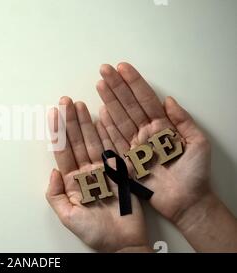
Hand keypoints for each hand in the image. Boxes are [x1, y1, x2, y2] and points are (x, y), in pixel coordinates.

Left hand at [46, 97, 150, 251]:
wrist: (124, 243)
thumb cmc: (96, 234)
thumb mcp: (68, 217)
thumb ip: (55, 196)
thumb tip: (53, 172)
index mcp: (72, 182)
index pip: (63, 152)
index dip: (58, 133)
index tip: (53, 113)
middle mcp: (86, 173)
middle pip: (77, 142)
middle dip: (70, 121)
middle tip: (66, 101)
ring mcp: (103, 170)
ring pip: (92, 141)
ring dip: (86, 123)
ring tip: (80, 104)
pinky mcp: (119, 171)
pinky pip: (112, 148)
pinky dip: (107, 134)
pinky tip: (100, 119)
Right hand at [95, 62, 210, 225]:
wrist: (187, 201)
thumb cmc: (195, 174)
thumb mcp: (198, 143)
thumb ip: (183, 121)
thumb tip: (168, 101)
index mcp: (163, 126)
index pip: (146, 99)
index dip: (134, 83)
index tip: (122, 68)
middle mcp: (146, 133)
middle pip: (128, 105)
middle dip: (116, 86)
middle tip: (104, 69)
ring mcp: (134, 145)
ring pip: (119, 119)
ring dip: (109, 101)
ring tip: (99, 84)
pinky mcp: (126, 160)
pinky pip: (113, 140)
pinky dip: (106, 127)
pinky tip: (100, 113)